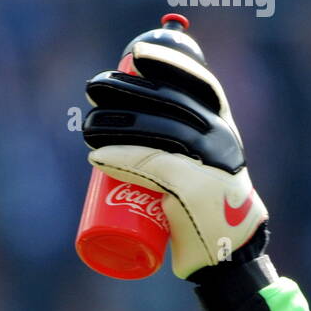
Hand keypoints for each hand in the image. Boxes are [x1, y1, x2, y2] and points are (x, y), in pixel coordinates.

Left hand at [82, 41, 267, 278]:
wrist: (224, 256)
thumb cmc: (205, 212)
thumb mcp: (201, 170)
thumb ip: (183, 148)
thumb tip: (142, 122)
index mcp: (224, 128)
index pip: (200, 84)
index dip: (169, 64)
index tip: (137, 55)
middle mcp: (221, 139)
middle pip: (170, 104)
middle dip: (128, 89)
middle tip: (93, 88)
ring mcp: (209, 163)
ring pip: (157, 132)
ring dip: (115, 124)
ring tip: (85, 126)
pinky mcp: (191, 190)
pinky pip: (151, 165)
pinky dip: (121, 159)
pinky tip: (96, 157)